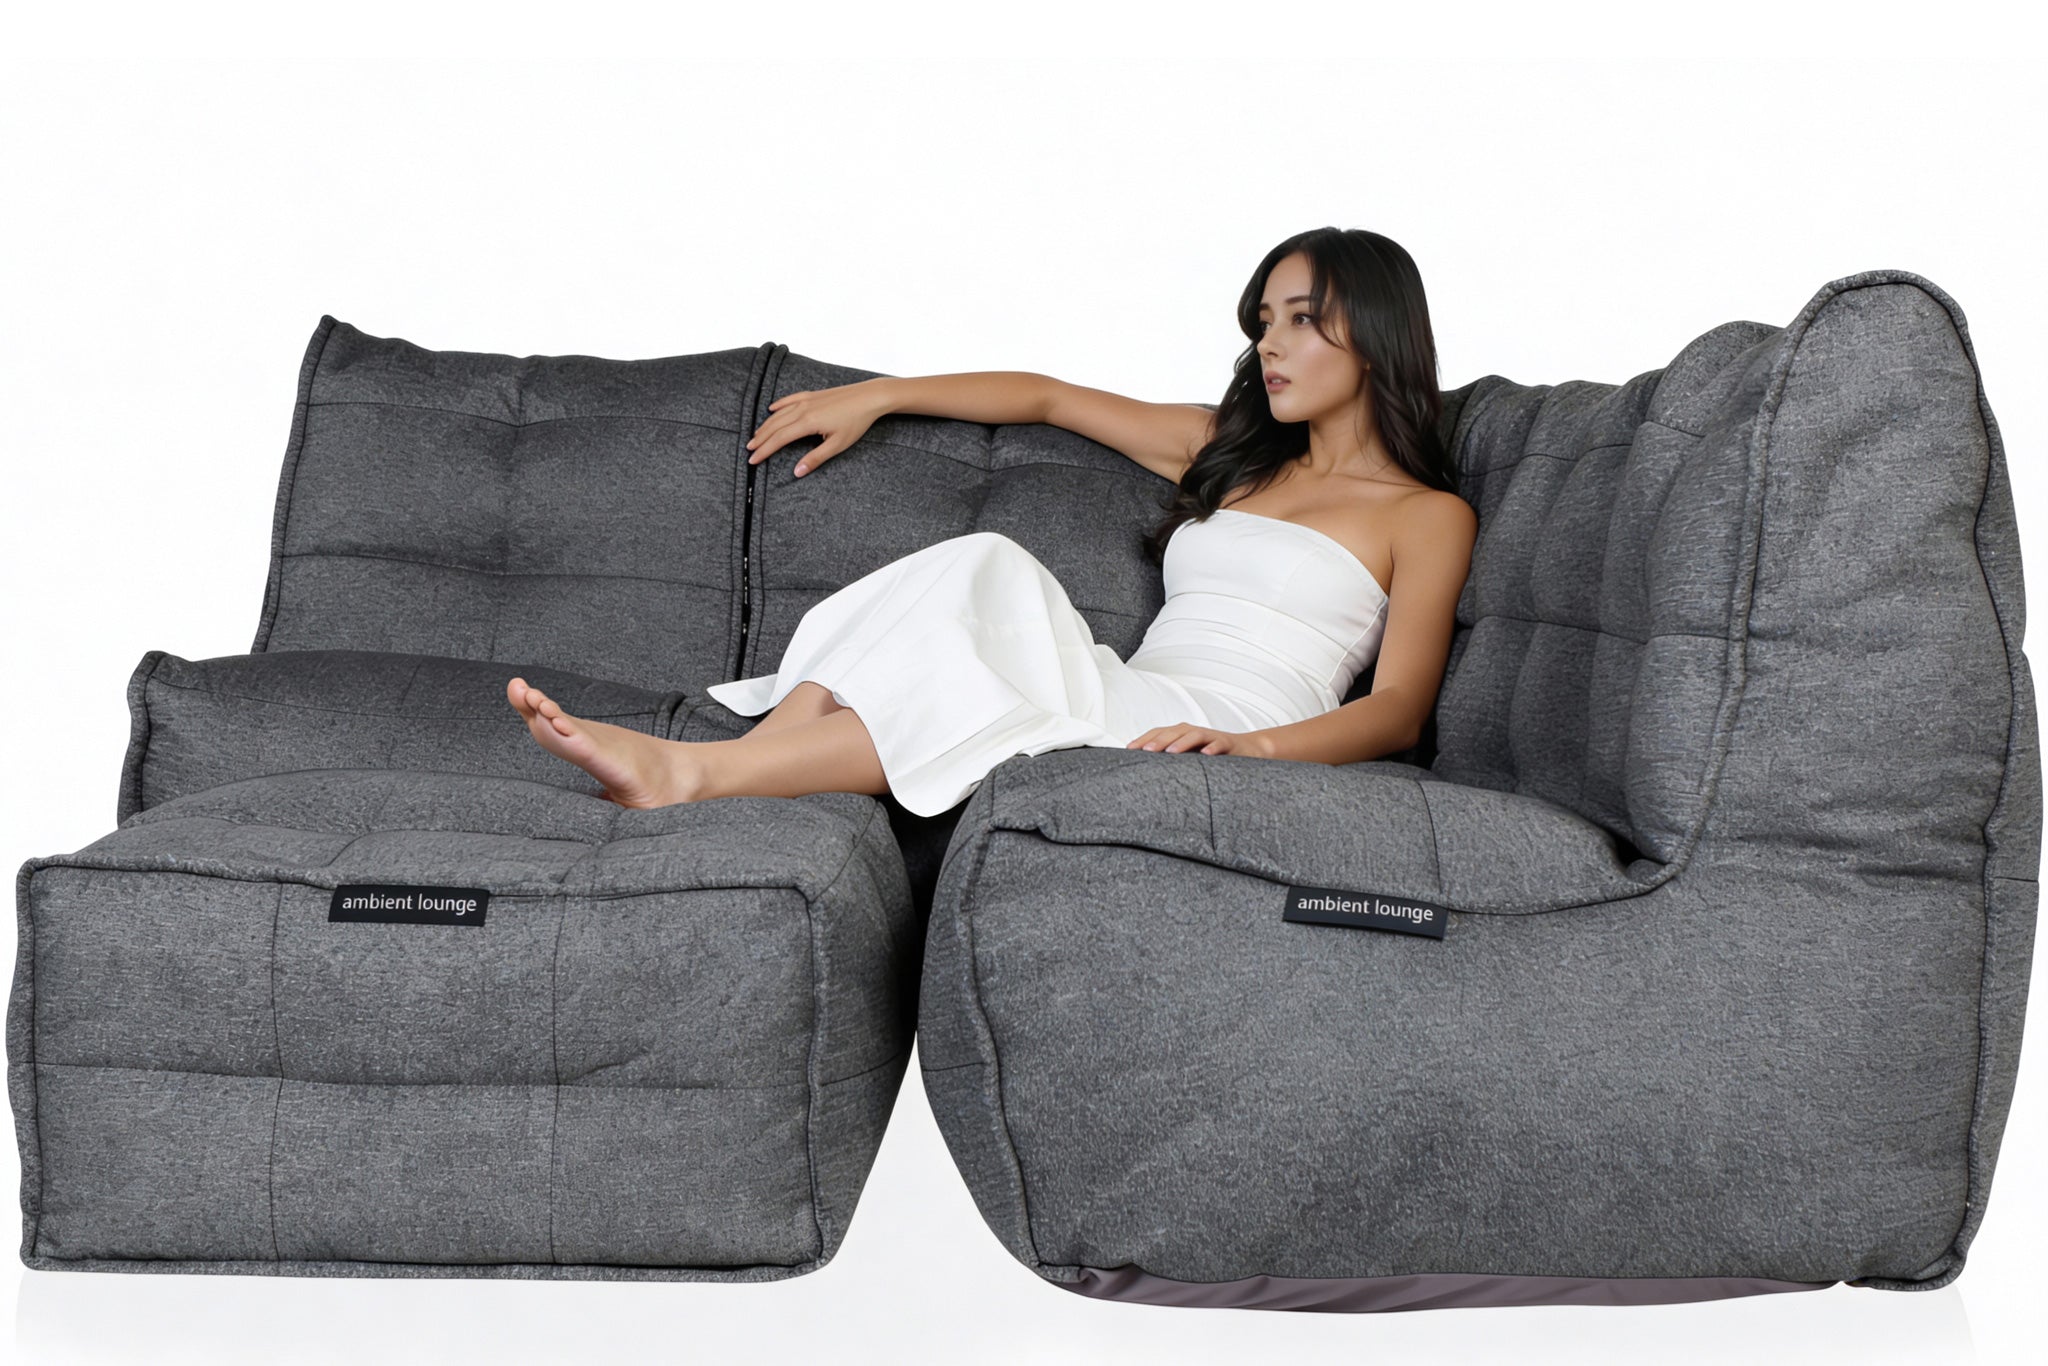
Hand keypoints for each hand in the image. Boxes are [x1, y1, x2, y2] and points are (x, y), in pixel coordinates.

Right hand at [745, 379, 891, 476]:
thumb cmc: (856, 421)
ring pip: (779, 414)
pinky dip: (778, 406)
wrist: (869, 397)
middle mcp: (802, 409)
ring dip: (766, 426)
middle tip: (749, 451)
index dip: (764, 450)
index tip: (753, 460)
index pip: (779, 439)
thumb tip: (797, 472)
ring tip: (756, 436)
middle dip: (760, 440)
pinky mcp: (812, 395)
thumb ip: (815, 458)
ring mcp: (806, 400)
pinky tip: (771, 410)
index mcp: (807, 423)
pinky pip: (789, 400)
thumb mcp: (837, 445)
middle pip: (775, 427)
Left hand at [1125, 724, 1269, 755]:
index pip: (1159, 733)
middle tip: (1144, 751)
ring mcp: (1211, 737)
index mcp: (1182, 734)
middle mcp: (1194, 732)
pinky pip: (1220, 745)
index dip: (1144, 739)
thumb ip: (1171, 760)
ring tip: (1170, 752)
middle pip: (1174, 732)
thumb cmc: (1212, 755)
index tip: (1129, 750)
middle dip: (1158, 740)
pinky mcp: (1228, 743)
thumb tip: (1144, 772)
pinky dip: (1213, 748)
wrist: (1249, 749)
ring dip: (1182, 742)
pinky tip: (1206, 755)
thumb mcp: (1189, 757)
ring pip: (1194, 735)